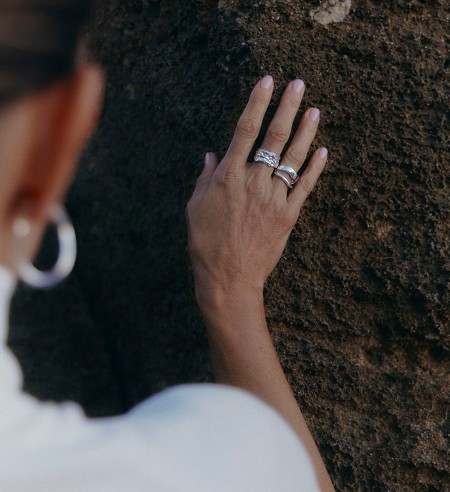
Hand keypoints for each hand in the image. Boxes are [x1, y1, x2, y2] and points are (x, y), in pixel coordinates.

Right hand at [186, 75, 327, 310]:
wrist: (228, 278)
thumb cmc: (206, 244)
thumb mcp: (195, 208)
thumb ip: (204, 178)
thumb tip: (210, 154)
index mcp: (228, 176)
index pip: (246, 129)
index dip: (258, 102)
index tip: (267, 81)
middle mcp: (254, 181)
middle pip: (275, 136)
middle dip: (288, 107)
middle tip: (299, 84)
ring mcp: (274, 198)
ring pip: (294, 157)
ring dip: (306, 132)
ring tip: (315, 111)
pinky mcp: (288, 215)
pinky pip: (305, 186)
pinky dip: (314, 167)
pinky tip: (322, 151)